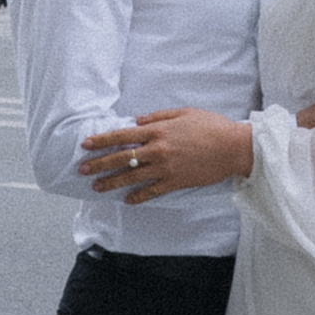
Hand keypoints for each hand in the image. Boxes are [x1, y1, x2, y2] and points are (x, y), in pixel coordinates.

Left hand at [79, 106, 254, 201]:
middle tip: (82, 170)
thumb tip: (137, 122)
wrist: (232, 147)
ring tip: (97, 187)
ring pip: (133, 177)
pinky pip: (153, 191)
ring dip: (113, 182)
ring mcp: (166, 168)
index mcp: (158, 131)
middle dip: (100, 164)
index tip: (86, 145)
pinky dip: (139, 197)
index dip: (102, 140)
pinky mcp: (176, 182)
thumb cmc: (210, 125)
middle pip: (122, 158)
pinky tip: (128, 201)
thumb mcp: (182, 113)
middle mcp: (157, 150)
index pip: (122, 136)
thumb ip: (157, 117)